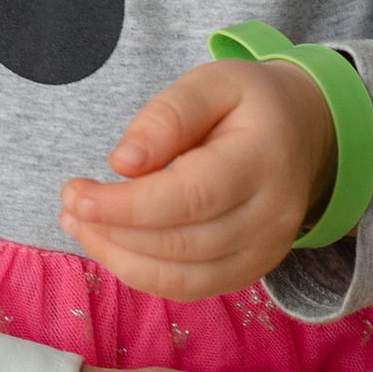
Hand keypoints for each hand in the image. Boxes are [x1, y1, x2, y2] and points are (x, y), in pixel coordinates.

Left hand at [59, 58, 333, 296]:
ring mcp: (266, 251)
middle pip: (183, 243)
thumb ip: (167, 115)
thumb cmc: (248, 103)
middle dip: (114, 229)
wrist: (303, 132)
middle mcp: (273, 216)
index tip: (75, 193)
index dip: (126, 205)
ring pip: (183, 277)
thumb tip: (122, 164)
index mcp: (264, 160)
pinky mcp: (252, 271)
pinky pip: (191, 288)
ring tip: (77, 223)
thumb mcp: (211, 82)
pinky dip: (142, 274)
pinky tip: (110, 244)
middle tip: (68, 202)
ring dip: (120, 257)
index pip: (190, 197)